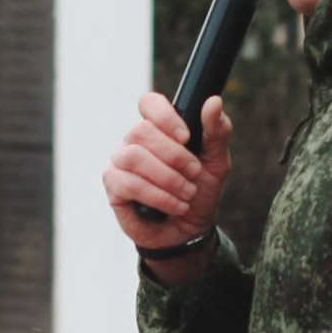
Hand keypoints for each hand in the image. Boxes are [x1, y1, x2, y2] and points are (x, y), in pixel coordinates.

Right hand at [102, 93, 230, 276]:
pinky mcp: (114, 186)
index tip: (186, 137)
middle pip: (142, 131)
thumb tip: (213, 101)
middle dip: (174, 155)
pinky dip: (157, 195)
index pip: (149, 103)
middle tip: (194, 173)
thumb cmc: (199, 192)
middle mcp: (135, 142)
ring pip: (133, 156)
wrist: (189, 231)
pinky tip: (174, 205)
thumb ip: (217, 131)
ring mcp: (121, 163)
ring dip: (166, 177)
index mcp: (159, 129)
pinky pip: (128, 183)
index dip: (164, 116)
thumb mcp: (217, 162)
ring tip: (187, 193)